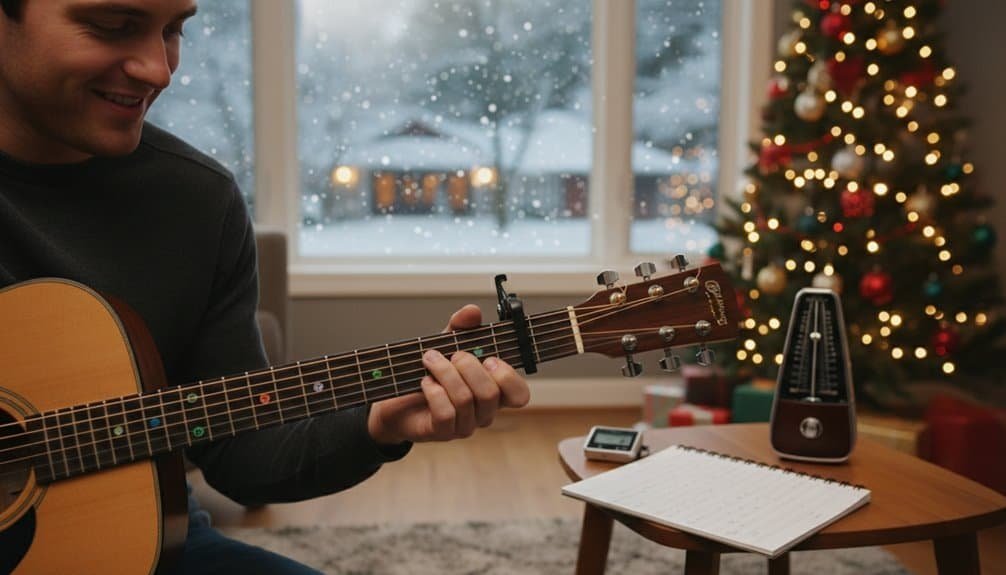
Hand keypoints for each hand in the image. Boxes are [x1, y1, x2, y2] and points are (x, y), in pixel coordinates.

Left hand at [367, 304, 529, 444]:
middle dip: (468, 366)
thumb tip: (472, 311)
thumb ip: (461, 328)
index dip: (508, 376)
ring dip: (444, 372)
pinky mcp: (442, 432)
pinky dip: (433, 391)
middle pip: (490, 393)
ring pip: (465, 400)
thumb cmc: (431, 373)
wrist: (398, 399)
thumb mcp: (447, 344)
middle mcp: (484, 412)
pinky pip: (445, 413)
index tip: (488, 358)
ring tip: (429, 359)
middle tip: (452, 354)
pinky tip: (424, 382)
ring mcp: (465, 425)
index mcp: (494, 392)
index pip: (520, 395)